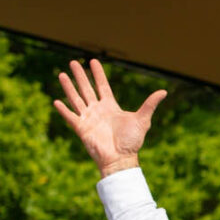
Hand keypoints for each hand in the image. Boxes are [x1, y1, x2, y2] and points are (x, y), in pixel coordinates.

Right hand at [53, 58, 166, 176]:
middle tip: (73, 62)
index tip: (93, 61)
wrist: (121, 158)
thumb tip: (164, 91)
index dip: (98, 74)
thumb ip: (150, 105)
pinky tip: (56, 101)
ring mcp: (88, 119)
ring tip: (62, 74)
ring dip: (69, 87)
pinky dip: (63, 110)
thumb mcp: (142, 120)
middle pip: (87, 89)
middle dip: (80, 76)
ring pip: (76, 99)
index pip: (102, 86)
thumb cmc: (132, 142)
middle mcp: (98, 111)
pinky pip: (70, 117)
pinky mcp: (81, 129)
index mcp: (110, 107)